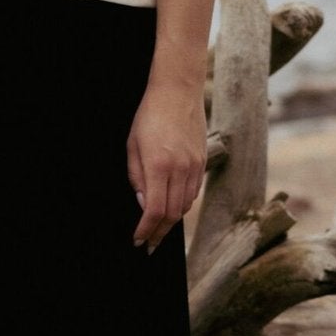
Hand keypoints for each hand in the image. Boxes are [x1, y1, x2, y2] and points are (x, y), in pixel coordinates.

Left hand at [127, 82, 206, 253]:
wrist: (178, 91)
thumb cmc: (149, 115)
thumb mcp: (132, 146)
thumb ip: (137, 177)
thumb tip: (143, 204)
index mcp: (159, 165)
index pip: (155, 211)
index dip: (146, 230)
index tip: (138, 241)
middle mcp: (180, 169)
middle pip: (173, 214)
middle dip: (159, 232)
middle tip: (149, 244)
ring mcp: (195, 166)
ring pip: (185, 206)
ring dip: (171, 220)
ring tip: (158, 229)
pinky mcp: (203, 161)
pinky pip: (193, 192)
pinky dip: (182, 204)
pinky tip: (172, 207)